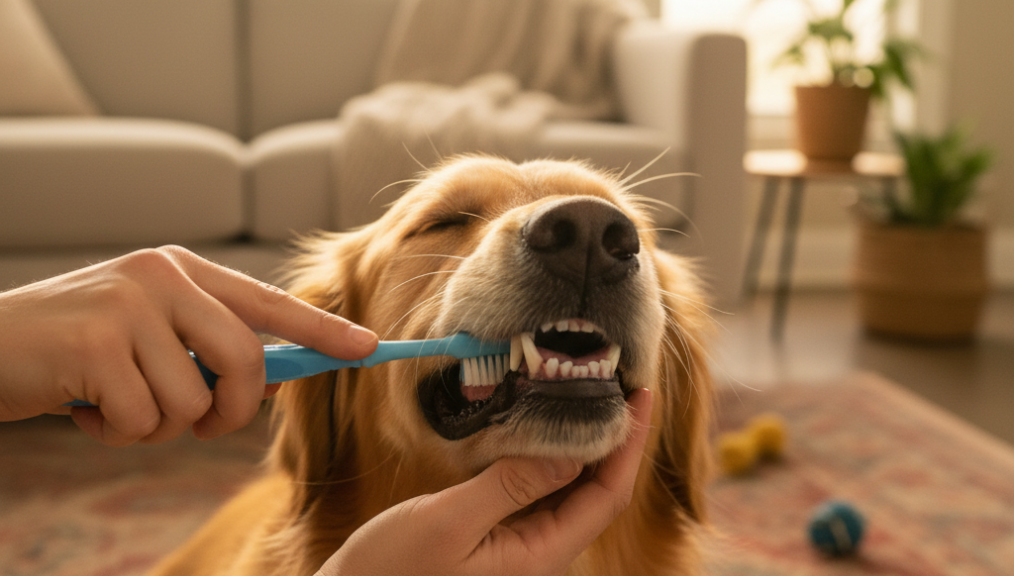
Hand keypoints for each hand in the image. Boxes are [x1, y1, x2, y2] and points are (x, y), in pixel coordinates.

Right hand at [0, 246, 377, 444]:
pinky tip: (88, 409)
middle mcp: (162, 276)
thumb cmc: (77, 350)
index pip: (270, 303)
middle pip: (246, 360)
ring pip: (193, 400)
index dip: (322, 331)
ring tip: (119, 405)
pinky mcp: (95, 343)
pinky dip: (120, 433)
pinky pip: (145, 419)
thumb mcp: (150, 337)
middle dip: (230, 411)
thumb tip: (275, 382)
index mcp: (182, 270)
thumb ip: (209, 350)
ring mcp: (128, 305)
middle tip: (201, 423)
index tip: (368, 349)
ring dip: (161, 426)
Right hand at [318, 388, 651, 575]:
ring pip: (569, 495)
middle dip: (616, 442)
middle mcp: (538, 557)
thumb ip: (511, 487)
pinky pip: (539, 498)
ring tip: (592, 398)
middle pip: (597, 495)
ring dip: (586, 448)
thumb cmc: (390, 573)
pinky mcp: (497, 542)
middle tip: (621, 385)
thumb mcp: (448, 522)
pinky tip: (543, 431)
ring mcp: (519, 550)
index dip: (630, 446)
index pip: (607, 497)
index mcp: (537, 558)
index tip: (640, 394)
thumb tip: (572, 451)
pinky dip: (550, 460)